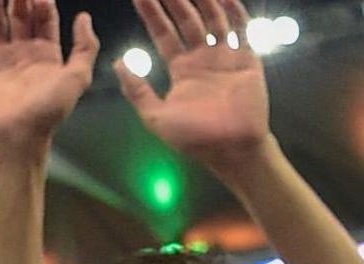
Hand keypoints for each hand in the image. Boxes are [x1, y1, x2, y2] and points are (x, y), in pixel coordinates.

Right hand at [0, 0, 98, 151]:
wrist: (19, 134)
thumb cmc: (49, 108)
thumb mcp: (78, 77)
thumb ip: (85, 46)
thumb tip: (84, 16)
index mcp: (46, 53)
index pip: (44, 18)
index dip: (43, 2)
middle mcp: (23, 52)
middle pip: (20, 17)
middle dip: (18, 0)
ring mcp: (0, 60)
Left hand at [118, 0, 272, 169]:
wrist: (229, 149)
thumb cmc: (192, 138)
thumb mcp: (155, 116)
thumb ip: (137, 90)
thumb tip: (117, 63)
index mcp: (180, 69)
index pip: (163, 33)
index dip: (152, 14)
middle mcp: (201, 58)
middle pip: (186, 21)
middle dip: (174, 1)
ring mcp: (225, 57)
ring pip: (213, 20)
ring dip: (203, 1)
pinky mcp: (247, 60)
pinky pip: (242, 30)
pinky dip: (235, 12)